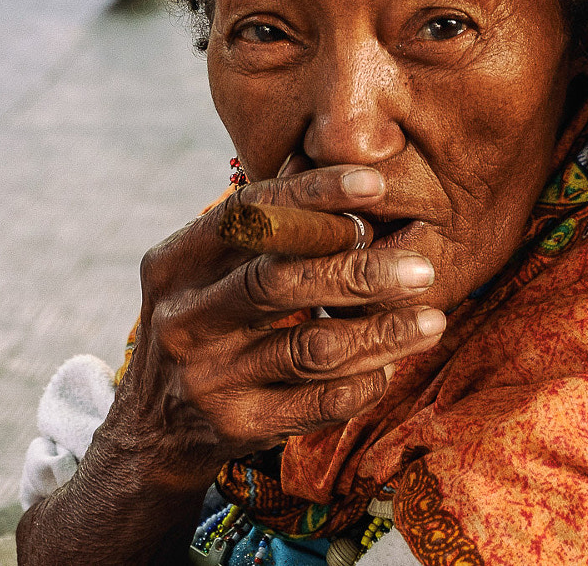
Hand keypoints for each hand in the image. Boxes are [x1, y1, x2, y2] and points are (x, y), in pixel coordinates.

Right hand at [107, 164, 446, 483]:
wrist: (154, 429)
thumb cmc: (204, 324)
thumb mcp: (207, 269)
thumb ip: (264, 223)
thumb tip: (330, 158)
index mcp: (175, 262)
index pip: (247, 214)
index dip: (313, 195)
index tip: (375, 185)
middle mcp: (184, 317)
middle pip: (281, 282)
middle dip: (360, 272)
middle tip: (423, 269)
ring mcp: (207, 376)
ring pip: (311, 349)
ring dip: (381, 333)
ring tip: (432, 321)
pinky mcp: (234, 427)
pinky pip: (318, 404)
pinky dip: (363, 383)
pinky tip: (391, 366)